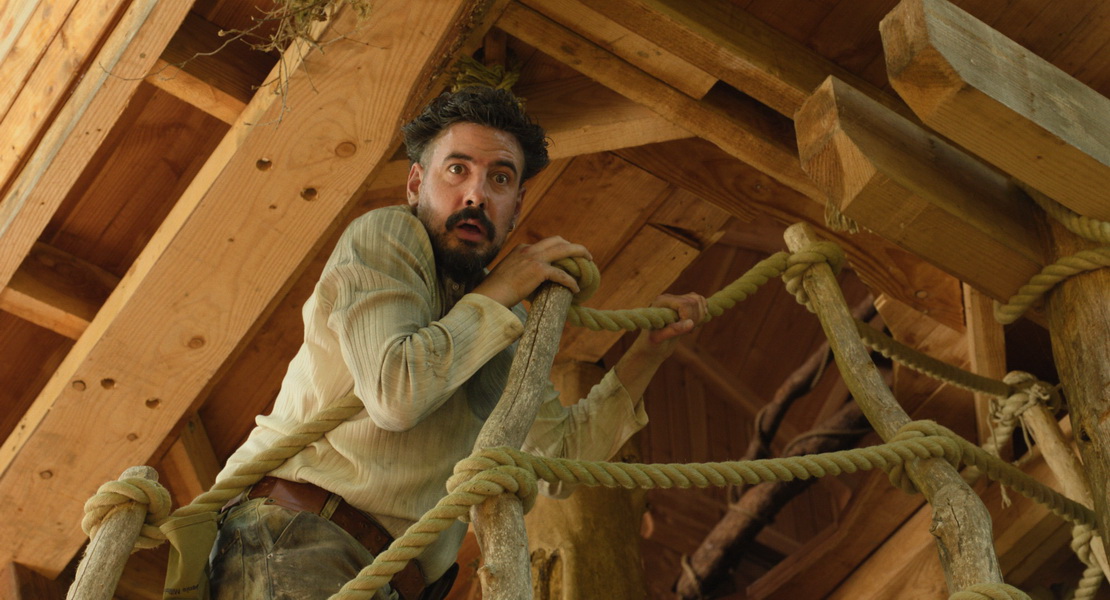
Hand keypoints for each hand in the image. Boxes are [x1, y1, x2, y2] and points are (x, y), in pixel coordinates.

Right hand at [473, 236, 591, 306]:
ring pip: (564, 249)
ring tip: (588, 263)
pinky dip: (571, 281)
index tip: (566, 259)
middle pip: (557, 240)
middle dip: (572, 246)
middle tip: (583, 255)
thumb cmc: (495, 291)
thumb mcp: (508, 275)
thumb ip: (520, 273)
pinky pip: (562, 274)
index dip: (558, 250)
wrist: (488, 296)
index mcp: (521, 249)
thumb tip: (529, 283)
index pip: (544, 245)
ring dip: (579, 254)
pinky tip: (575, 289)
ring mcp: (533, 258)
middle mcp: (528, 250)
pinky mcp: (538, 271)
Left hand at [645, 292, 708, 347]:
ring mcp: (677, 301)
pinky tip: (692, 325)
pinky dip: (702, 315)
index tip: (686, 331)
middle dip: (696, 318)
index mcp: (661, 302)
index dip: (689, 317)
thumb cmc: (651, 344)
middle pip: (694, 301)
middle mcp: (669, 298)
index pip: (684, 304)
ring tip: (689, 329)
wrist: (651, 347)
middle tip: (688, 332)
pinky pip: (700, 303)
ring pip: (699, 300)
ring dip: (700, 317)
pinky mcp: (684, 306)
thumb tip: (691, 323)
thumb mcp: (659, 339)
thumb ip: (673, 330)